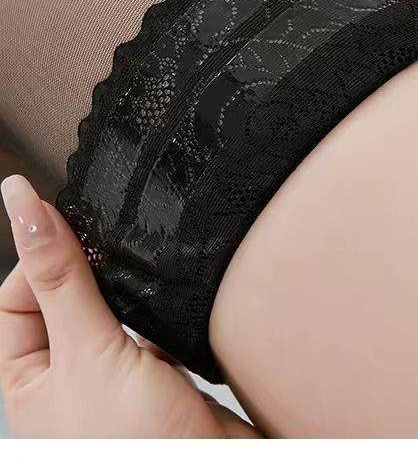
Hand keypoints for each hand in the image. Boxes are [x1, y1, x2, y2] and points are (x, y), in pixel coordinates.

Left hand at [0, 174, 258, 437]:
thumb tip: (21, 204)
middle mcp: (68, 380)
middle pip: (66, 298)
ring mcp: (117, 377)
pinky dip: (166, 313)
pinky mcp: (163, 375)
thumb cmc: (136, 447)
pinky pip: (156, 326)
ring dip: (132, 293)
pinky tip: (176, 307)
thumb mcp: (88, 353)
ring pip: (115, 309)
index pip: (13, 298)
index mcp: (29, 382)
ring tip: (146, 280)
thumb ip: (61, 276)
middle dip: (91, 272)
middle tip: (113, 249)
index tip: (72, 228)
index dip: (38, 260)